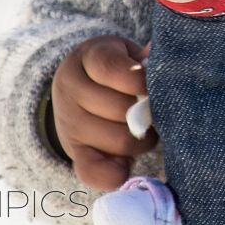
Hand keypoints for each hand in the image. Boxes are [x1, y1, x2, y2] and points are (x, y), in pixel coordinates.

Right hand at [50, 35, 156, 189]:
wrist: (77, 86)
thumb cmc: (114, 66)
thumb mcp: (125, 52)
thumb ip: (141, 57)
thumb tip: (153, 54)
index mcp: (87, 57)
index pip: (111, 69)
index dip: (138, 79)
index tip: (153, 84)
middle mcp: (71, 90)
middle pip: (120, 108)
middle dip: (146, 112)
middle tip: (155, 109)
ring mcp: (69, 123)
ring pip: (117, 139)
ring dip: (141, 138)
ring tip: (147, 128)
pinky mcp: (73, 151)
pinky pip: (91, 170)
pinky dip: (114, 173)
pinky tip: (127, 164)